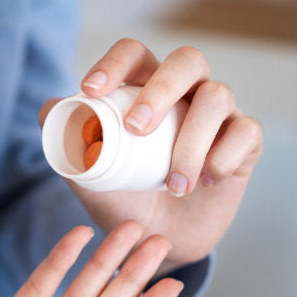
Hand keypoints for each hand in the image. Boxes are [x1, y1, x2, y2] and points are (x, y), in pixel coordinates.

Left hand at [39, 38, 263, 271]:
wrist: (158, 242)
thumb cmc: (123, 200)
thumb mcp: (89, 177)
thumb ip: (67, 143)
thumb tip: (50, 110)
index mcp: (144, 87)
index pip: (134, 54)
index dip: (114, 64)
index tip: (90, 91)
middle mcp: (185, 91)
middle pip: (187, 61)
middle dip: (161, 89)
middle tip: (136, 129)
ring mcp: (219, 114)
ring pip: (217, 98)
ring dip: (191, 142)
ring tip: (173, 186)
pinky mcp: (245, 142)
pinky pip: (246, 132)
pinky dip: (223, 157)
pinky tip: (205, 181)